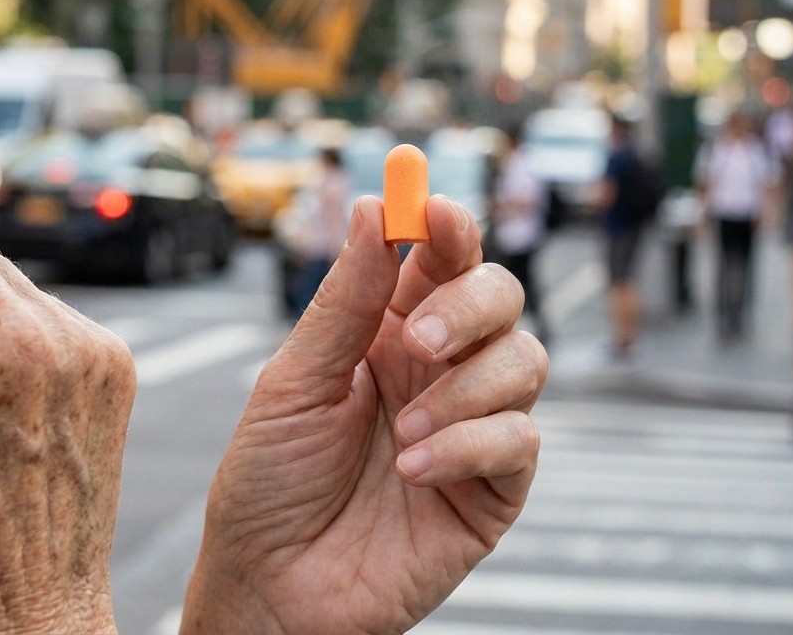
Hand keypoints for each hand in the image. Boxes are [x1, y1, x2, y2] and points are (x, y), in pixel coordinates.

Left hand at [183, 196, 544, 633]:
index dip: (445, 225)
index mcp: (385, 333)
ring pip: (525, 361)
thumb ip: (345, 301)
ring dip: (466, 387)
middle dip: (470, 304)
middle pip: (500, 296)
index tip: (432, 208)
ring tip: (403, 432)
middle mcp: (436, 371)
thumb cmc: (268, 483)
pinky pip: (521, 440)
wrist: (270, 586)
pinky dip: (472, 446)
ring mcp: (470, 426)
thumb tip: (374, 207)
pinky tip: (415, 471)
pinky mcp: (492, 489)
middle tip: (420, 338)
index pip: (438, 259)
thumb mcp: (293, 382)